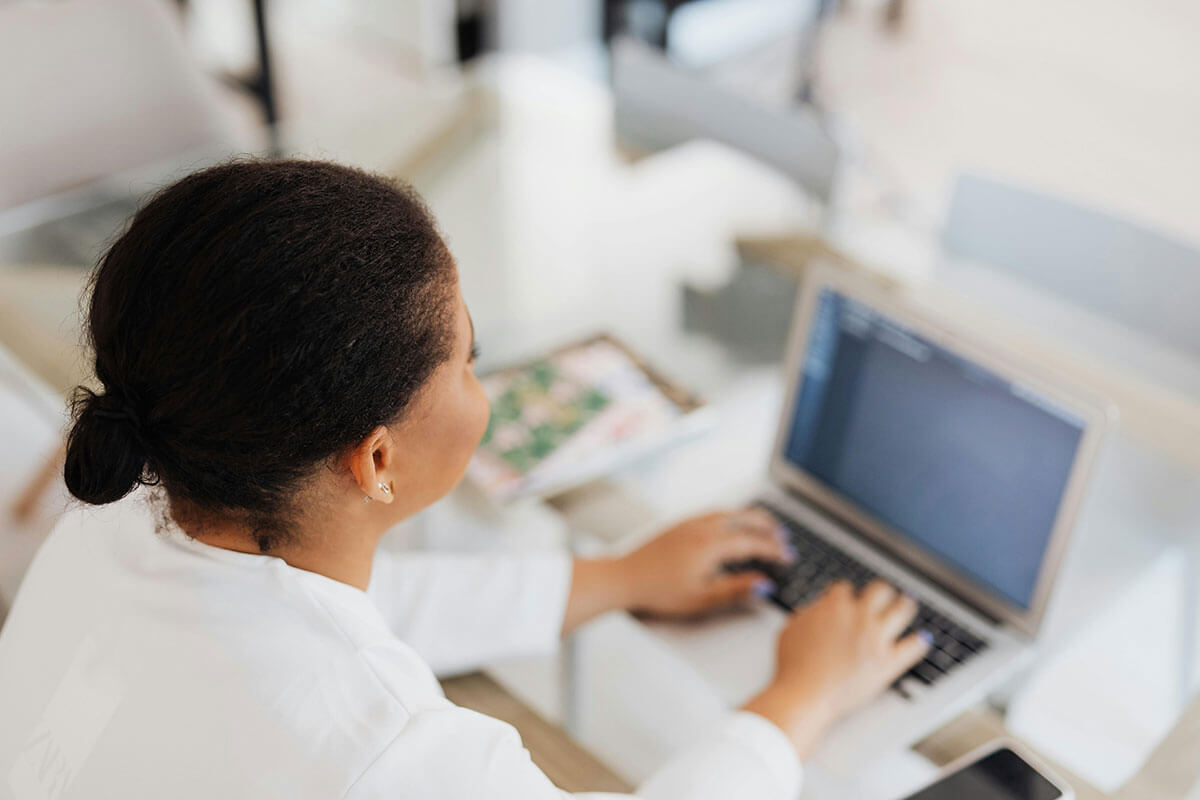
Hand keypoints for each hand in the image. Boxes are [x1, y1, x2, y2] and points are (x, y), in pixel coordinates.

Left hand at [617, 509, 794, 617]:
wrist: (624, 578)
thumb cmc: (658, 592)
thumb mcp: (702, 598)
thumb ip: (736, 589)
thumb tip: (764, 584)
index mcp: (710, 545)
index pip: (752, 542)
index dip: (774, 550)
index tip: (788, 557)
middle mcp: (701, 527)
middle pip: (743, 518)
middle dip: (767, 526)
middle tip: (783, 537)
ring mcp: (689, 523)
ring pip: (728, 512)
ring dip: (749, 518)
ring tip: (762, 528)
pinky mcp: (678, 525)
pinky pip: (713, 513)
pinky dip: (731, 517)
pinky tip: (730, 527)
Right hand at [742, 579, 928, 757]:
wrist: (805, 695)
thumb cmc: (793, 667)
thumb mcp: (790, 629)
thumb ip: (808, 614)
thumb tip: (819, 608)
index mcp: (834, 606)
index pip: (845, 588)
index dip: (845, 594)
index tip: (847, 599)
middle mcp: (859, 617)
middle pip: (879, 590)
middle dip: (880, 592)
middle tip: (883, 596)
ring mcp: (876, 638)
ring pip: (902, 610)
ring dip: (905, 605)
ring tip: (907, 604)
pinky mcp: (889, 663)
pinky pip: (913, 647)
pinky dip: (919, 642)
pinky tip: (922, 640)